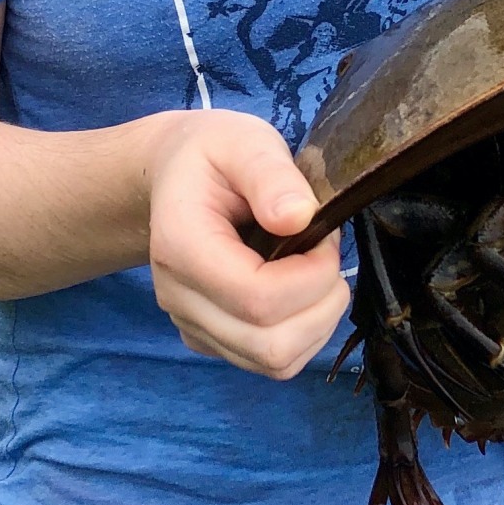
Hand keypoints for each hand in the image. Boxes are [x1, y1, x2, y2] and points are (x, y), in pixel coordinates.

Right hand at [144, 110, 350, 377]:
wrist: (175, 175)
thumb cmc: (213, 155)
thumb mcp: (243, 142)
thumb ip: (270, 175)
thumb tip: (299, 218)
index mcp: (181, 246)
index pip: (256, 298)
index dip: (310, 277)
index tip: (326, 235)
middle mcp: (178, 297)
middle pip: (268, 344)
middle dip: (322, 305)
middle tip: (328, 254)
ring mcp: (192, 324)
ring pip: (274, 362)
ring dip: (318, 323)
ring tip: (318, 271)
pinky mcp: (208, 339)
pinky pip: (268, 362)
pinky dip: (303, 336)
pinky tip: (303, 292)